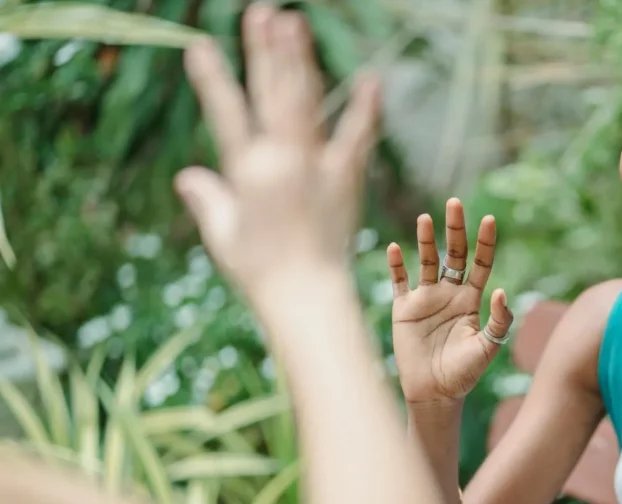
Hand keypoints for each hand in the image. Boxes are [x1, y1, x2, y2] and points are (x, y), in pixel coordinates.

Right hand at [174, 5, 378, 298]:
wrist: (307, 295)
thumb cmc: (261, 272)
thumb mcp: (224, 236)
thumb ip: (208, 200)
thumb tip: (188, 176)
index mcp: (247, 172)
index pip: (226, 114)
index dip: (213, 79)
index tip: (200, 46)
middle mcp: (282, 161)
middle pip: (271, 94)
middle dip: (264, 50)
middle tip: (262, 12)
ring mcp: (317, 167)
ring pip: (307, 103)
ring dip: (301, 61)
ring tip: (295, 23)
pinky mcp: (347, 179)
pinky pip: (357, 138)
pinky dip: (365, 109)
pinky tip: (371, 78)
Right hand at [387, 198, 513, 402]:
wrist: (434, 392)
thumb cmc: (464, 373)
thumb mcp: (487, 348)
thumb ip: (497, 321)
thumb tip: (502, 291)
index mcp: (471, 300)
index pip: (480, 263)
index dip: (484, 242)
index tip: (489, 219)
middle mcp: (449, 294)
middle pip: (453, 254)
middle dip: (455, 229)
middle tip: (455, 203)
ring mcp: (426, 299)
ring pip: (425, 261)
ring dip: (425, 240)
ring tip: (425, 218)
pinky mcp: (404, 309)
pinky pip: (399, 282)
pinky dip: (396, 265)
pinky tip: (394, 248)